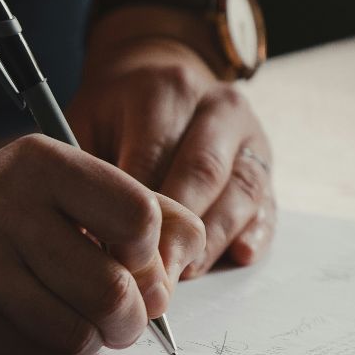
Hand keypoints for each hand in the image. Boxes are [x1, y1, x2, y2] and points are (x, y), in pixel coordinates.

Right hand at [0, 134, 204, 354]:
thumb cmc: (9, 211)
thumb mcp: (68, 185)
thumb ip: (142, 208)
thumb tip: (187, 260)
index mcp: (42, 163)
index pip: (138, 217)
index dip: (151, 253)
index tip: (134, 259)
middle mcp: (5, 206)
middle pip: (113, 290)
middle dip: (132, 317)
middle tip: (123, 315)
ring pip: (78, 333)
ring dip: (92, 339)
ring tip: (78, 319)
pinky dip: (53, 351)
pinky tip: (36, 324)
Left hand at [67, 28, 277, 277]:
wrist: (159, 76)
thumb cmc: (115, 113)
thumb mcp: (86, 123)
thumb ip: (87, 173)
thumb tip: (86, 239)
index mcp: (166, 90)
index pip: (153, 157)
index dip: (135, 213)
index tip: (115, 256)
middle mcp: (216, 106)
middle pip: (202, 174)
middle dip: (177, 232)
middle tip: (152, 278)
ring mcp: (249, 134)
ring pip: (240, 191)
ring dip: (213, 240)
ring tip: (184, 274)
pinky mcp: (266, 162)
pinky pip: (268, 202)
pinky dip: (256, 233)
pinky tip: (238, 256)